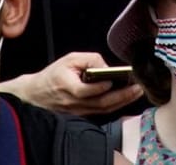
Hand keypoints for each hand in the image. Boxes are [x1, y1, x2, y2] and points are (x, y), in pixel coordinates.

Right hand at [11, 53, 145, 117]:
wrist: (38, 94)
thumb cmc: (54, 74)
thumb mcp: (69, 59)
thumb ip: (89, 60)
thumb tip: (106, 67)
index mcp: (67, 86)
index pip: (85, 90)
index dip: (100, 86)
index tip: (113, 79)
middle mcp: (74, 102)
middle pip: (100, 103)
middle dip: (122, 96)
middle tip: (137, 87)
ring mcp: (79, 111)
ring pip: (103, 110)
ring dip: (122, 102)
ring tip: (137, 92)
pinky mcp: (83, 115)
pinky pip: (101, 112)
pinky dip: (115, 106)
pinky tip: (126, 99)